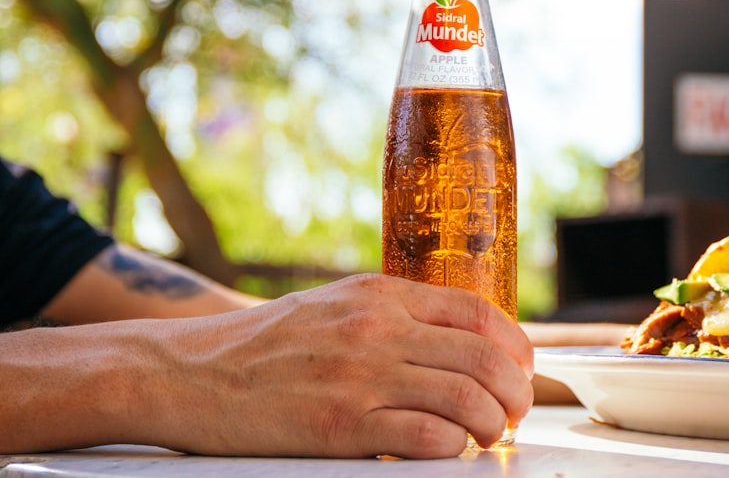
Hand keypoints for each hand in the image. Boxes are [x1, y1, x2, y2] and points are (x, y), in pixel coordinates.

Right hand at [138, 273, 533, 457]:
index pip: (477, 312)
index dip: (515, 344)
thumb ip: (394, 315)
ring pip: (465, 397)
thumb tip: (456, 341)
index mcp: (381, 295)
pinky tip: (448, 450)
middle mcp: (378, 328)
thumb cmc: (267, 343)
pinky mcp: (341, 425)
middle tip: (514, 411)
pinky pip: (425, 437)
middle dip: (515, 390)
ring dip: (491, 423)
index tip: (521, 368)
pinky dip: (452, 447)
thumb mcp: (336, 306)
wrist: (190, 371)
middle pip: (483, 356)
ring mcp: (361, 376)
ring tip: (488, 435)